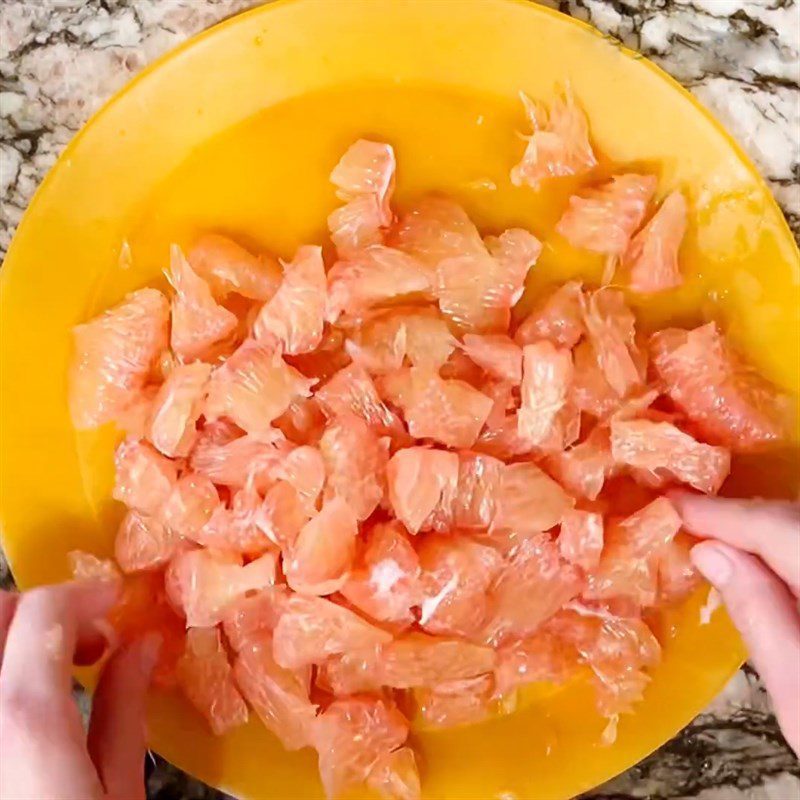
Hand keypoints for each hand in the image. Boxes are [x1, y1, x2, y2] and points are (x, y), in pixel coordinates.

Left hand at [0, 581, 158, 799]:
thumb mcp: (119, 793)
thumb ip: (124, 709)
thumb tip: (141, 646)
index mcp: (26, 717)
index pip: (44, 611)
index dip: (85, 593)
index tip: (117, 600)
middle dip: (42, 609)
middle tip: (87, 636)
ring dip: (20, 639)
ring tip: (60, 673)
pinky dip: (9, 672)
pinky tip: (36, 706)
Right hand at [673, 493, 799, 756]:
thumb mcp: (796, 693)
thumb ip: (757, 615)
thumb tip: (709, 552)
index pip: (779, 531)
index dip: (724, 514)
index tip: (673, 503)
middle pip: (797, 522)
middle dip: (744, 517)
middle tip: (689, 520)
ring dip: (768, 527)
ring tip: (719, 535)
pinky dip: (788, 545)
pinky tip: (765, 556)